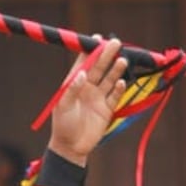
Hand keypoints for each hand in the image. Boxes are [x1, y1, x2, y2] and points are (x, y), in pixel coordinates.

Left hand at [48, 39, 127, 164]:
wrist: (71, 147)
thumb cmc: (63, 125)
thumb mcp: (63, 106)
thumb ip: (72, 89)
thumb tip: (82, 74)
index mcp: (74, 84)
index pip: (83, 63)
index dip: (89, 50)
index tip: (97, 38)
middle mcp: (87, 88)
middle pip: (100, 67)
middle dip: (107, 55)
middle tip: (116, 43)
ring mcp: (98, 98)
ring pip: (109, 79)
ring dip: (116, 70)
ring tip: (123, 60)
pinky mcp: (107, 109)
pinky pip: (115, 96)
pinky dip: (119, 88)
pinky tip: (121, 82)